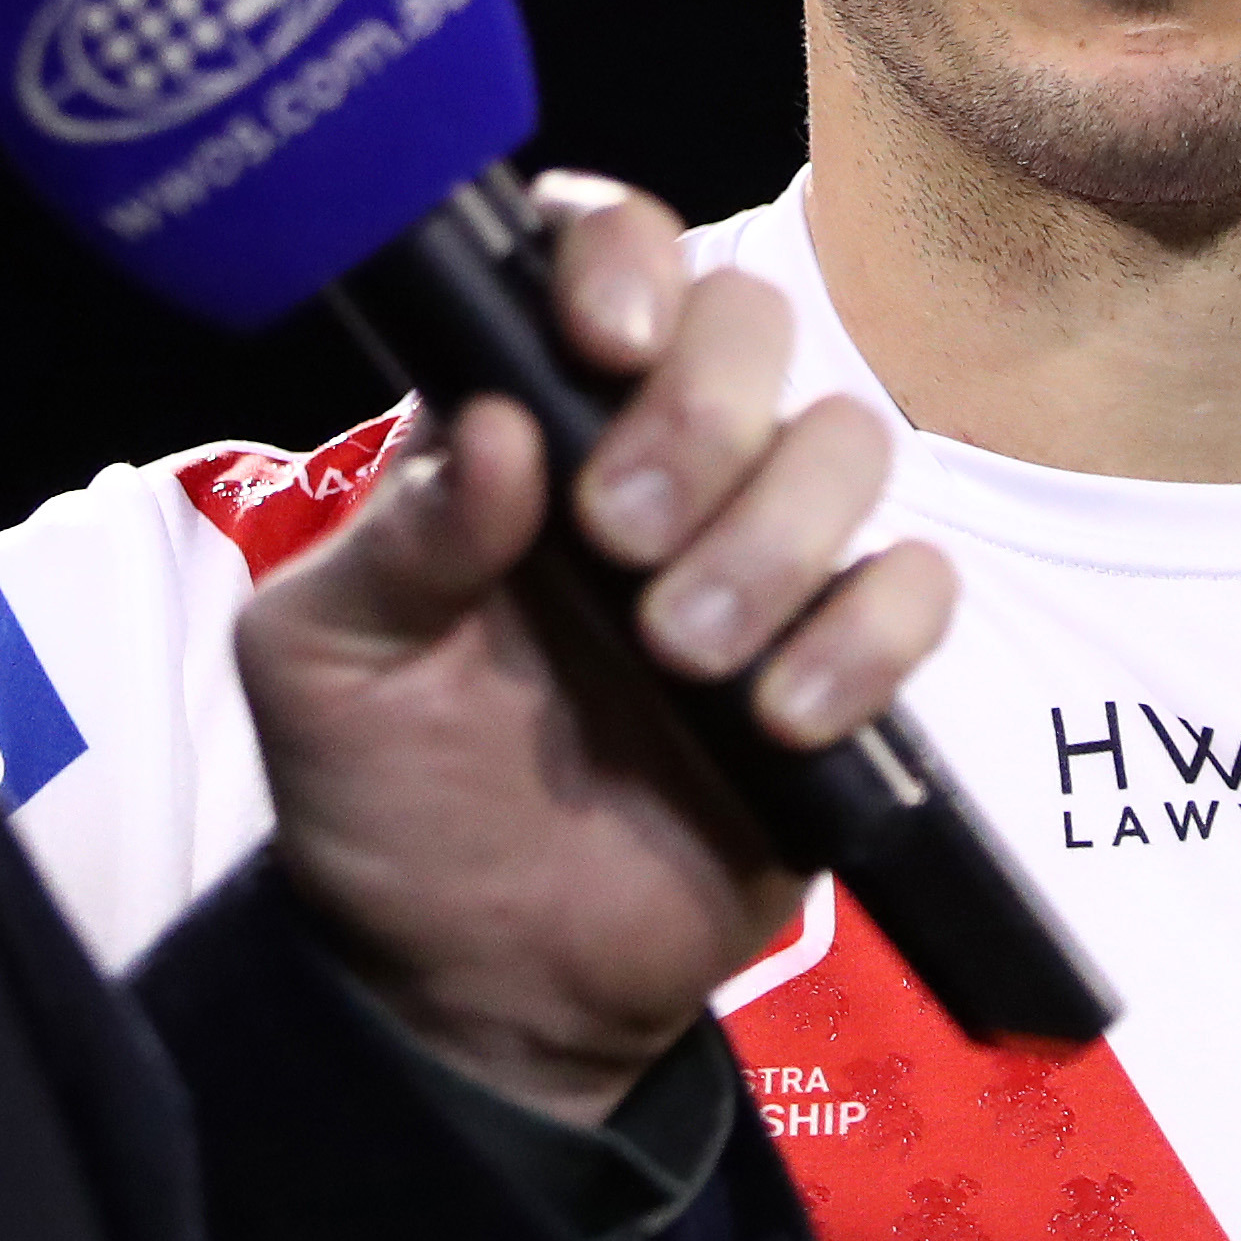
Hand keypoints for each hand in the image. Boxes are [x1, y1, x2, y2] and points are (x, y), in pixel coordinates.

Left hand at [234, 172, 958, 1125]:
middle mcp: (655, 454)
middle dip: (703, 415)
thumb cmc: (379, 793)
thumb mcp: (321, 666)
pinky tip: (775, 716)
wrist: (469, 985)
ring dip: (772, 538)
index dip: (624, 257)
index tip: (602, 338)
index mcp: (529, 417)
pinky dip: (866, 638)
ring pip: (848, 441)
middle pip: (752, 320)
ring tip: (678, 655)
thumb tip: (498, 432)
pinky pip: (919, 587)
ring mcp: (758, 553)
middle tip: (619, 541)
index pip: (606, 255)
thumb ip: (396, 543)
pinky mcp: (839, 664)